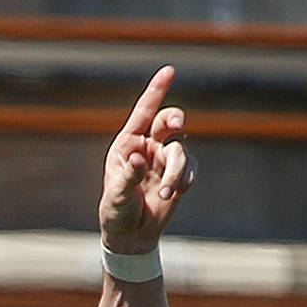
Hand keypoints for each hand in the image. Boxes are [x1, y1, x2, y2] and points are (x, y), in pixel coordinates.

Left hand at [99, 67, 192, 252]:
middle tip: (176, 125)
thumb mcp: (117, 194)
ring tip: (166, 192)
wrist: (131, 236)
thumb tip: (139, 158)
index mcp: (128, 143)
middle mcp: (148, 146)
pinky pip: (190, 169)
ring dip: (176, 170)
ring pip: (180, 151)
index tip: (170, 70)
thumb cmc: (117, 210)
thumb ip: (129, 176)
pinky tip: (176, 192)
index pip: (144, 111)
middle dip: (174, 120)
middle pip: (167, 122)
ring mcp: (164, 161)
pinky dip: (185, 179)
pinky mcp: (178, 177)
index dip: (157, 90)